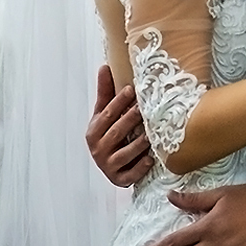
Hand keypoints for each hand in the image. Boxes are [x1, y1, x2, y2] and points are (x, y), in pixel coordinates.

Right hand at [85, 64, 152, 186]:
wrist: (111, 166)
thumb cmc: (109, 135)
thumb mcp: (104, 115)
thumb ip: (106, 94)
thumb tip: (104, 66)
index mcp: (93, 132)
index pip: (106, 114)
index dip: (118, 102)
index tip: (132, 89)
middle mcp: (98, 149)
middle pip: (117, 133)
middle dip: (131, 119)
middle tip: (145, 108)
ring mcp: (108, 166)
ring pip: (125, 153)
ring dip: (139, 144)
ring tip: (152, 133)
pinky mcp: (119, 179)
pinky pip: (130, 175)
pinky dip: (140, 168)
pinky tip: (151, 159)